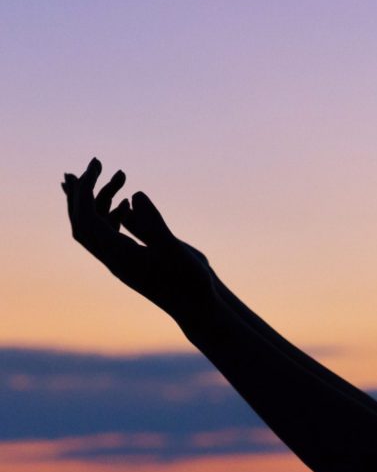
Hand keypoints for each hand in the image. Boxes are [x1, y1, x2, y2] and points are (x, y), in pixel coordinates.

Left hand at [63, 158, 215, 321]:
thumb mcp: (175, 250)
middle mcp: (114, 259)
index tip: (97, 164)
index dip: (87, 189)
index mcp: (119, 256)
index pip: (87, 218)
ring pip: (97, 226)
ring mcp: (122, 260)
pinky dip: (112, 213)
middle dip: (84, 190)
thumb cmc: (191, 283)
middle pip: (82, 221)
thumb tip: (134, 195)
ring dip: (102, 198)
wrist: (199, 308)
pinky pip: (110, 234)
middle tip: (94, 163)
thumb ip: (154, 224)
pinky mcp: (132, 260)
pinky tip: (127, 203)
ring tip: (121, 175)